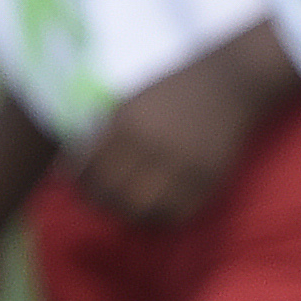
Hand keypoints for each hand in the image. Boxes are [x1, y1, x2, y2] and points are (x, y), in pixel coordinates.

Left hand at [66, 34, 283, 230]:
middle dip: (103, 202)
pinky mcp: (208, 178)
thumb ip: (103, 133)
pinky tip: (158, 207)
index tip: (83, 187)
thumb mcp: (131, 101)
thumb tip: (70, 168)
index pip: (91, 170)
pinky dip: (163, 217)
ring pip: (144, 211)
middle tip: (105, 201)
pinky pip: (178, 214)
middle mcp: (153, 146)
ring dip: (132, 214)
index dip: (82, 184)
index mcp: (128, 123)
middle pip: (114, 195)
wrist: (230, 83)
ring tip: (130, 207)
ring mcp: (183, 165)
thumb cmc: (173, 90)